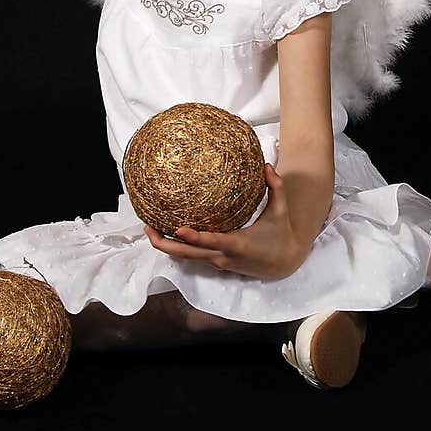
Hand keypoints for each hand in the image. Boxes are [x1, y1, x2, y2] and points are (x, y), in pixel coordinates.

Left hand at [144, 163, 307, 281]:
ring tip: (149, 227)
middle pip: (188, 255)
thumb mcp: (280, 211)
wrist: (282, 264)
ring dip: (167, 246)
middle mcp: (223, 256)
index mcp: (238, 244)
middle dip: (166, 244)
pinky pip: (192, 255)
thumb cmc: (280, 236)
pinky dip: (178, 246)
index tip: (179, 229)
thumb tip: (266, 166)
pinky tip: (167, 232)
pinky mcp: (215, 262)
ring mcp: (217, 262)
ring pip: (186, 257)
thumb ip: (275, 187)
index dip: (195, 238)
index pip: (212, 242)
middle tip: (148, 228)